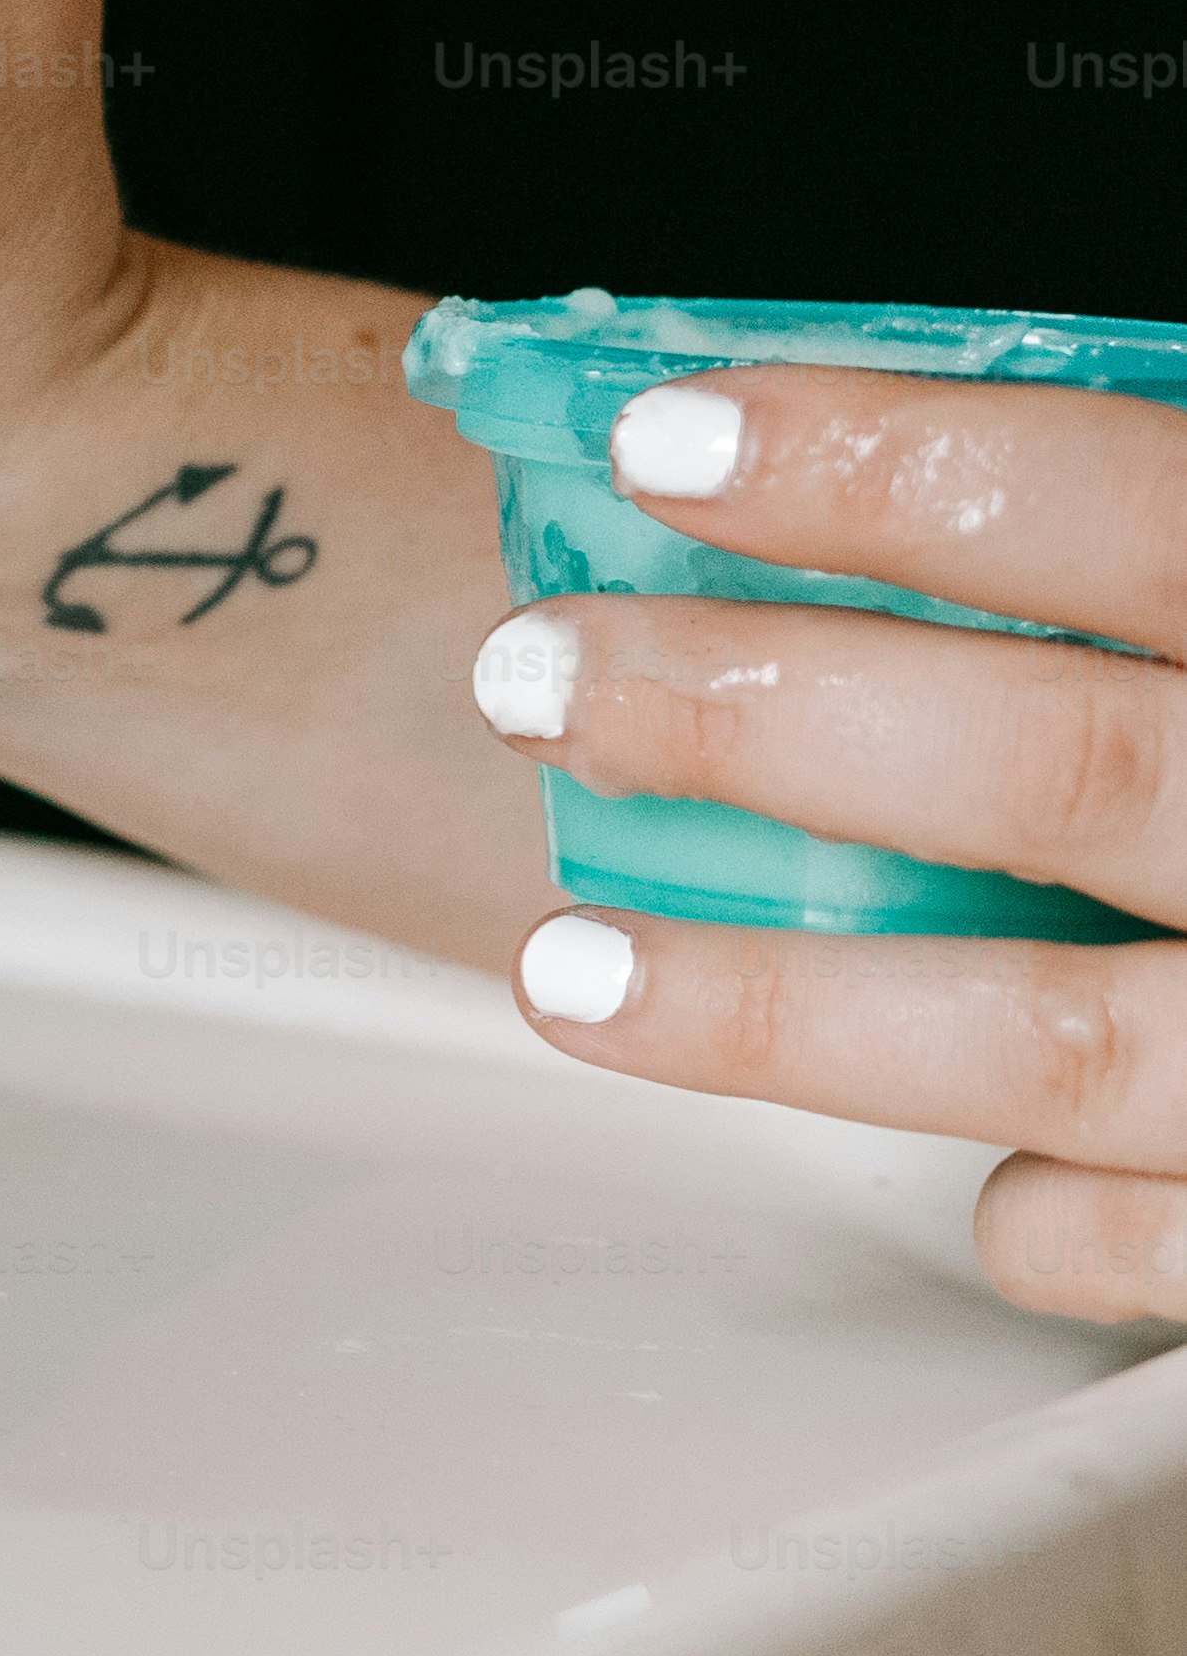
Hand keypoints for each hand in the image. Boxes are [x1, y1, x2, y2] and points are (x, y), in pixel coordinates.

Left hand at [471, 364, 1186, 1325]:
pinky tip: (963, 1197)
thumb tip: (931, 426)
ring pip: (1076, 1044)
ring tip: (567, 972)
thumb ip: (1177, 519)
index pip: (1133, 504)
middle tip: (533, 680)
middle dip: (768, 720)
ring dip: (795, 1017)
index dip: (890, 465)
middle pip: (1063, 767)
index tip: (660, 439)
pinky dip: (1063, 1229)